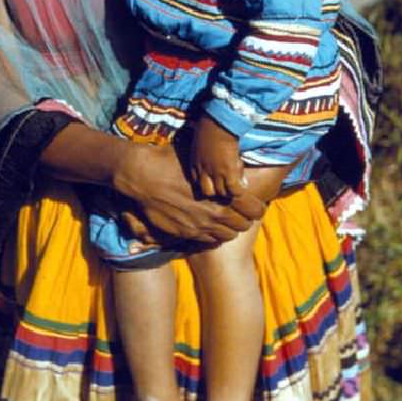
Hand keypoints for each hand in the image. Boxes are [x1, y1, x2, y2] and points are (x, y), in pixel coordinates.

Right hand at [113, 142, 263, 246]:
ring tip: (225, 219)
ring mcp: (200, 227)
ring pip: (227, 236)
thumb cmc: (170, 161)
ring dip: (229, 228)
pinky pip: (209, 240)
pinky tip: (209, 225)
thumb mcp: (200, 160)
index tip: (256, 204)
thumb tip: (240, 167)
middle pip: (243, 225)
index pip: (253, 209)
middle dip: (244, 219)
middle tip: (241, 211)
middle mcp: (215, 214)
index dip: (257, 207)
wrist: (143, 178)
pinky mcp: (186, 234)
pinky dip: (213, 235)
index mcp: (222, 195)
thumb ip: (221, 168)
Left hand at [190, 116, 246, 199]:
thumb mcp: (199, 138)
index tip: (214, 179)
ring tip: (237, 184)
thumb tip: (207, 144)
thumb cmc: (208, 124)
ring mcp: (215, 173)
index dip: (207, 182)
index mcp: (194, 162)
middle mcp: (203, 171)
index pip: (196, 181)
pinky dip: (239, 189)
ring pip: (222, 193)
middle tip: (226, 185)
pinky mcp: (229, 172)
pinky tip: (244, 183)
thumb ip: (202, 146)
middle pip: (207, 192)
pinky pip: (234, 190)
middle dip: (216, 191)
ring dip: (229, 190)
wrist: (218, 122)